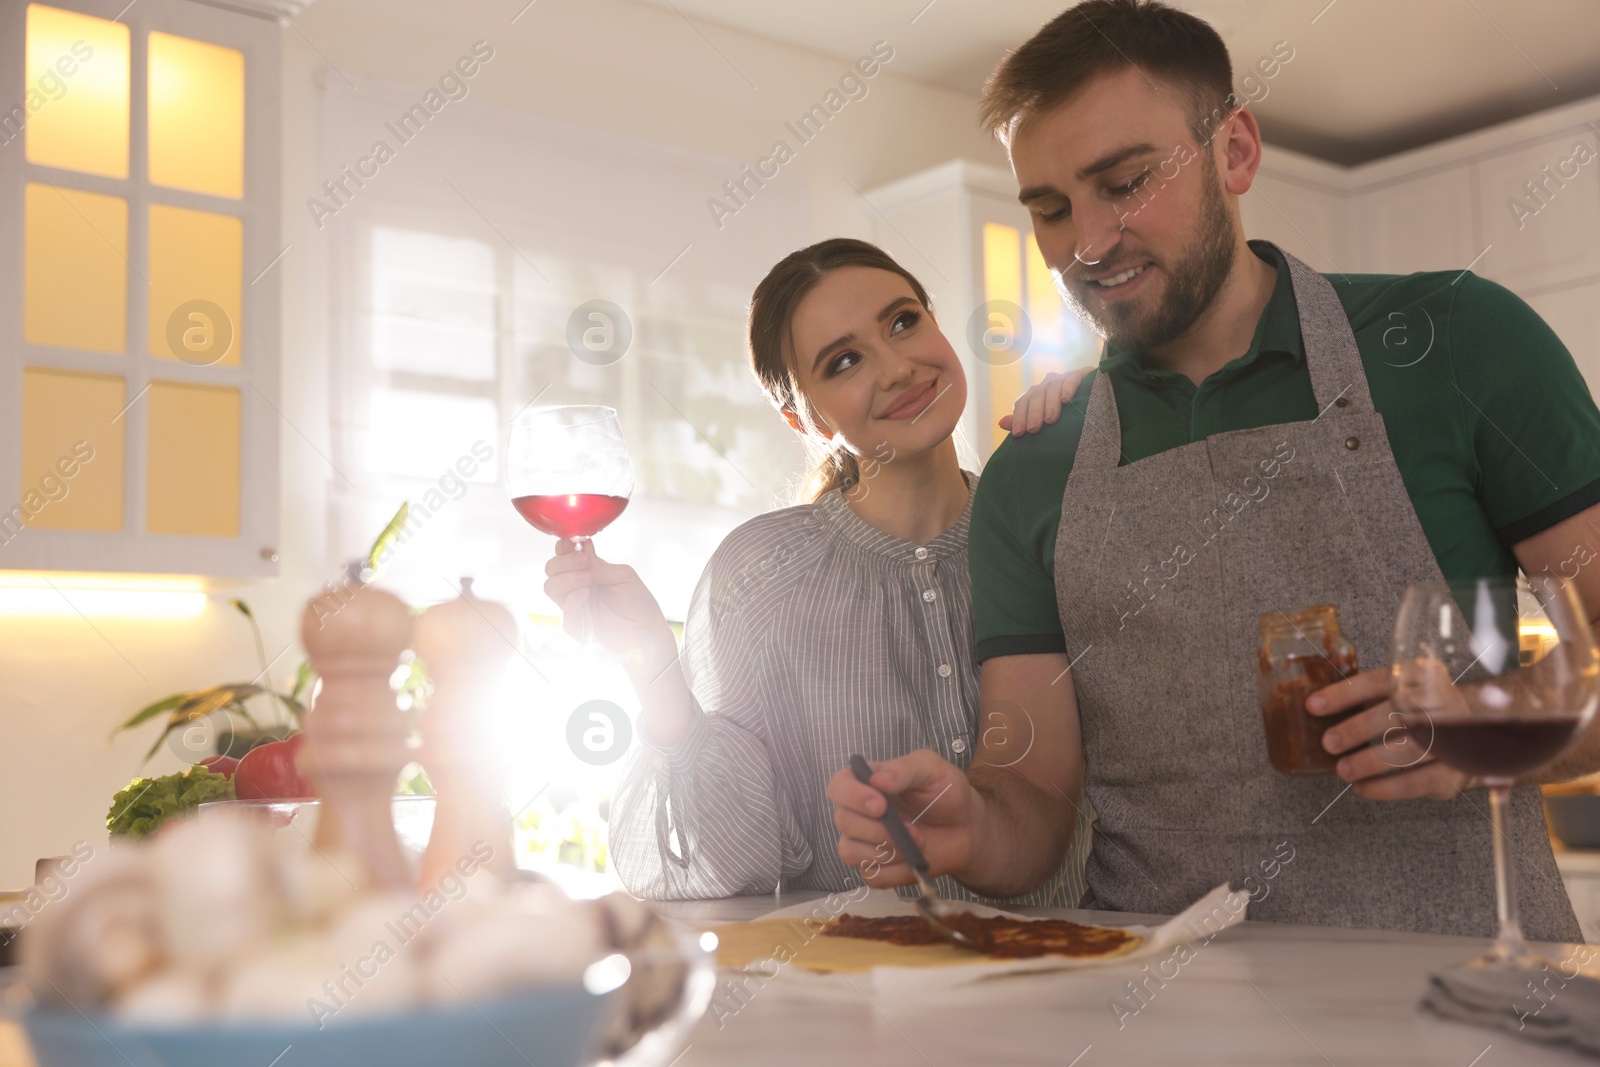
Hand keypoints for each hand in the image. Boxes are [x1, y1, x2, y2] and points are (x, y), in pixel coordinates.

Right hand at [543, 540, 675, 670]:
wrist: (647, 631)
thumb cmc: (638, 602)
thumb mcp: (623, 576)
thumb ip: (599, 565)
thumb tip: (583, 545)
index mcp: (587, 571)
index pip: (564, 555)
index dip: (563, 548)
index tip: (571, 544)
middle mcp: (576, 586)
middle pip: (551, 569)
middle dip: (563, 562)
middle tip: (583, 563)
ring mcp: (575, 606)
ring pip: (551, 588)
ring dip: (566, 579)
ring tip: (588, 580)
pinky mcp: (577, 626)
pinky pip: (564, 614)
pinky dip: (572, 602)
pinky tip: (585, 595)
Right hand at [827, 750, 980, 886]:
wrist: (966, 828)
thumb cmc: (946, 793)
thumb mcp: (931, 770)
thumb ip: (905, 769)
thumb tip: (876, 780)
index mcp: (867, 783)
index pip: (839, 786)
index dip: (852, 797)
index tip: (880, 806)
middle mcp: (859, 812)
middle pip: (843, 821)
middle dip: (878, 829)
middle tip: (913, 830)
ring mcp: (865, 842)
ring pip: (850, 852)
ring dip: (885, 851)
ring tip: (916, 845)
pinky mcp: (877, 867)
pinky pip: (871, 875)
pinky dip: (894, 871)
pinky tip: (912, 860)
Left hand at [997, 367, 1088, 435]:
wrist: (1097, 401)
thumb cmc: (1068, 416)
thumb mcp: (1045, 421)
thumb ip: (1024, 421)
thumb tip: (1000, 423)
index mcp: (1036, 395)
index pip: (1022, 403)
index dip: (1019, 417)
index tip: (1019, 433)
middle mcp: (1046, 385)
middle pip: (1035, 396)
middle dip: (1033, 413)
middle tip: (1034, 429)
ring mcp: (1062, 378)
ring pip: (1051, 388)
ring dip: (1049, 404)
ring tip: (1050, 419)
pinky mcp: (1080, 374)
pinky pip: (1071, 378)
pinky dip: (1068, 388)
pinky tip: (1066, 399)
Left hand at [1307, 667, 1473, 800]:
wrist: (1473, 733)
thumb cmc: (1416, 709)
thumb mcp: (1395, 692)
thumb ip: (1363, 697)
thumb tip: (1314, 709)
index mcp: (1421, 675)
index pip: (1379, 680)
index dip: (1344, 693)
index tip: (1313, 706)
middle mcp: (1443, 701)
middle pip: (1399, 714)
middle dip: (1358, 729)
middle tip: (1329, 742)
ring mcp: (1456, 737)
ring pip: (1411, 750)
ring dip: (1371, 762)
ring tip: (1343, 770)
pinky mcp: (1456, 770)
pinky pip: (1418, 781)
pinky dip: (1386, 788)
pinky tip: (1362, 788)